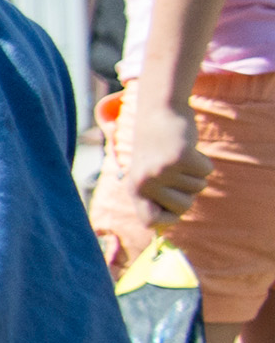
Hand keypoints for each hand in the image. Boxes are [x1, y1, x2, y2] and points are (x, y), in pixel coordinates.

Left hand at [118, 98, 216, 229]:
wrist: (157, 113)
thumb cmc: (155, 150)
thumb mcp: (147, 175)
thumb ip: (152, 199)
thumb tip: (157, 230)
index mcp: (134, 189)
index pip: (150, 222)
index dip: (168, 219)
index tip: (172, 207)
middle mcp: (145, 182)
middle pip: (184, 206)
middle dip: (187, 191)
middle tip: (172, 170)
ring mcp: (162, 170)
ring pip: (198, 187)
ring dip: (194, 172)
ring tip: (176, 156)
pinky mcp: (180, 156)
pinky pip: (207, 171)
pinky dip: (203, 161)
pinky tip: (186, 148)